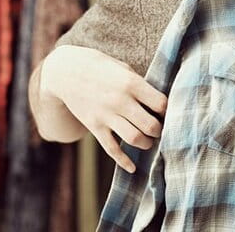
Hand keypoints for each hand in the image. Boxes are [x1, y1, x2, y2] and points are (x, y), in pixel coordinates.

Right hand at [39, 45, 166, 172]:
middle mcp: (120, 101)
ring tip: (148, 140)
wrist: (66, 72)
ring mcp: (106, 115)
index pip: (161, 104)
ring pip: (135, 139)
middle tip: (159, 129)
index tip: (166, 112)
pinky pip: (112, 149)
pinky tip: (133, 168)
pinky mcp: (94, 126)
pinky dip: (124, 161)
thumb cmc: (102, 67)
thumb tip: (161, 105)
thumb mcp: (124, 68)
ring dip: (147, 144)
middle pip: (151, 126)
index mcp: (132, 83)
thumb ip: (141, 85)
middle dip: (159, 131)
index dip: (168, 111)